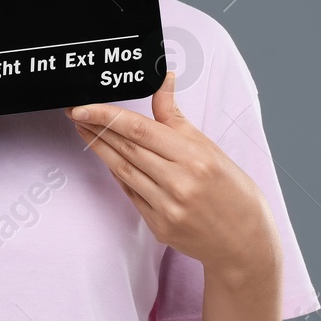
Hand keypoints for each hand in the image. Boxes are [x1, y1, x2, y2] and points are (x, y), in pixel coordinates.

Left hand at [67, 72, 283, 288]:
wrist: (245, 242)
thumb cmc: (232, 190)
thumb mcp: (209, 147)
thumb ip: (176, 116)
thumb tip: (163, 79)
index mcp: (194, 158)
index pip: (139, 130)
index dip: (106, 116)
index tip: (81, 107)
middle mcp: (179, 183)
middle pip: (126, 149)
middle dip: (96, 128)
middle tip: (74, 113)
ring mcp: (167, 208)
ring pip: (123, 170)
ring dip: (99, 149)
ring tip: (83, 131)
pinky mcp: (159, 226)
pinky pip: (131, 193)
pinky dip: (118, 173)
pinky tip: (108, 158)